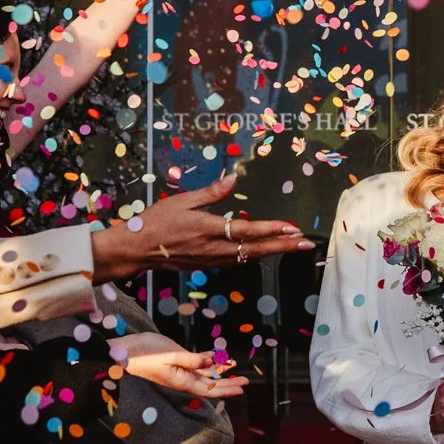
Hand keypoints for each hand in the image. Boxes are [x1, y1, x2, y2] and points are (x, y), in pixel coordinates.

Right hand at [89, 176, 314, 281]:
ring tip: (293, 246)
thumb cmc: (155, 222)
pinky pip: (237, 261)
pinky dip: (255, 255)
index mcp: (209, 230)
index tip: (293, 228)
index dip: (272, 230)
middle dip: (284, 246)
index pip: (248, 230)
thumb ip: (210, 192)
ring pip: (250, 257)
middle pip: (257, 249)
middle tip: (307, 244)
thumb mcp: (181, 201)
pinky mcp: (208, 264)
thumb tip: (233, 178)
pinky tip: (265, 251)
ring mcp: (212, 259)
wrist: (136, 250)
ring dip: (273, 251)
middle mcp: (215, 248)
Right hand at [111, 331, 248, 398]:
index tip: (242, 387)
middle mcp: (182, 380)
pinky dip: (206, 362)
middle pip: (210, 385)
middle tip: (245, 380)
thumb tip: (211, 364)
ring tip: (233, 366)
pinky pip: (194, 366)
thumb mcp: (171, 355)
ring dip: (219, 371)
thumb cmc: (144, 354)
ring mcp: (178, 372)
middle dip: (228, 382)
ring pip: (204, 375)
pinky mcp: (174, 363)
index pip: (210, 390)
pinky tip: (215, 358)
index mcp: (183, 382)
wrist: (123, 352)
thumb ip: (192, 360)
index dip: (228, 389)